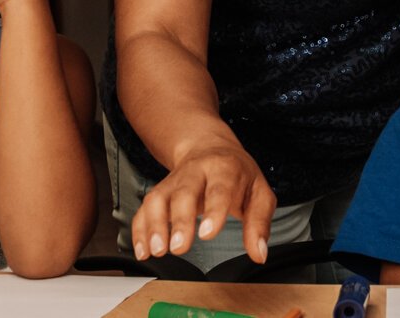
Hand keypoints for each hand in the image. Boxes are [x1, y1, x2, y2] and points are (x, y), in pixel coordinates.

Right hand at [130, 140, 275, 263]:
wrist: (208, 146)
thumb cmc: (236, 173)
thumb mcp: (259, 192)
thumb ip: (259, 223)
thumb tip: (258, 253)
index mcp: (224, 169)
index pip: (219, 189)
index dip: (213, 210)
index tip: (207, 233)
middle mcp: (196, 172)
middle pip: (184, 192)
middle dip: (180, 220)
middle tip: (179, 247)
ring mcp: (174, 180)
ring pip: (159, 198)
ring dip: (154, 225)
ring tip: (157, 250)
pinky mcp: (160, 191)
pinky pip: (145, 207)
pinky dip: (140, 229)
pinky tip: (143, 250)